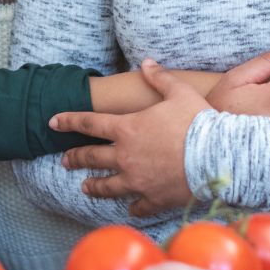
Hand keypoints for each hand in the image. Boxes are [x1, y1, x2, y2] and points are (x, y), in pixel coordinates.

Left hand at [51, 58, 209, 217]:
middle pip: (92, 158)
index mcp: (127, 128)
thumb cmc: (196, 121)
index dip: (69, 121)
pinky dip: (131, 206)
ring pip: (108, 186)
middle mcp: (126, 157)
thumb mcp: (178, 92)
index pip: (89, 123)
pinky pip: (137, 205)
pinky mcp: (153, 199)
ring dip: (94, 186)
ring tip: (85, 188)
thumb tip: (147, 62)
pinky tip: (129, 207)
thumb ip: (159, 78)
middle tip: (65, 161)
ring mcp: (137, 181)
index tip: (52, 122)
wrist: (216, 157)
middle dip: (76, 158)